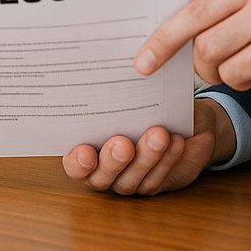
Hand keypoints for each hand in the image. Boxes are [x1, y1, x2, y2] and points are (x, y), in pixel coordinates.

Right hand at [61, 98, 233, 194]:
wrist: (176, 115)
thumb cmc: (142, 101)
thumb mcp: (127, 94)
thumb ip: (114, 92)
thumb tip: (110, 68)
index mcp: (87, 146)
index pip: (74, 164)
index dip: (77, 162)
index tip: (85, 151)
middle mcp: (104, 169)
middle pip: (101, 177)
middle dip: (112, 161)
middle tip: (123, 144)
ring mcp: (129, 179)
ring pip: (132, 180)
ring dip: (146, 157)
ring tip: (158, 135)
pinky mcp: (154, 182)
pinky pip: (159, 177)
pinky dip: (168, 159)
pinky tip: (176, 140)